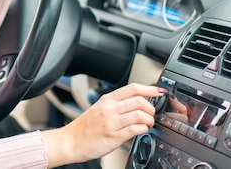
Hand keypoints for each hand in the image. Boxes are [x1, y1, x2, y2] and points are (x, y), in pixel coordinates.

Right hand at [41, 83, 164, 166]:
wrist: (71, 142)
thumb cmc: (84, 127)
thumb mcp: (98, 109)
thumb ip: (115, 105)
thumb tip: (136, 103)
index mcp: (106, 100)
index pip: (132, 89)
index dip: (149, 89)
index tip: (159, 91)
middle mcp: (109, 109)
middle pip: (139, 101)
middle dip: (151, 108)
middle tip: (151, 114)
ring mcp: (111, 123)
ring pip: (140, 115)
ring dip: (149, 120)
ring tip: (148, 124)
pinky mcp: (114, 137)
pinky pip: (135, 130)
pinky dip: (143, 129)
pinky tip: (142, 130)